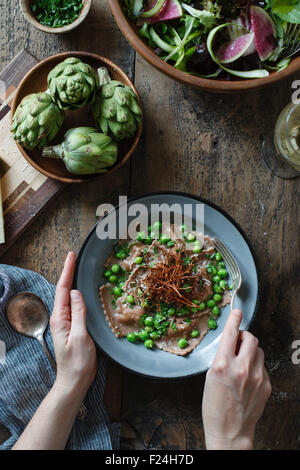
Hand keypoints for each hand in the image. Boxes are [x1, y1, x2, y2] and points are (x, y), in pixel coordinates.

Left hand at [50, 252, 96, 399]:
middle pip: (65, 290)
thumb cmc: (77, 362)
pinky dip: (79, 295)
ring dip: (73, 282)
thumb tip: (77, 292)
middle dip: (69, 272)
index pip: (63, 289)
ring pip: (70, 298)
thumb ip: (78, 313)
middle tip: (75, 257)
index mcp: (60, 318)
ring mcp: (67, 323)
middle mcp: (61, 318)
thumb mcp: (80, 336)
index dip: (67, 271)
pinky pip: (75, 307)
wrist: (74, 381)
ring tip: (78, 269)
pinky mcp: (73, 327)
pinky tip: (83, 292)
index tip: (71, 256)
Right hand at [202, 309, 271, 449]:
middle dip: (244, 336)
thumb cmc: (215, 407)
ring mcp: (256, 377)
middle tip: (238, 341)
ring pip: (259, 350)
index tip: (237, 311)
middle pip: (250, 338)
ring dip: (250, 350)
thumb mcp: (210, 377)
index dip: (234, 319)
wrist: (230, 432)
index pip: (231, 333)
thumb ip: (221, 357)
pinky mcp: (266, 385)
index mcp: (222, 365)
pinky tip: (247, 377)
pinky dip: (255, 366)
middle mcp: (241, 368)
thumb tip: (230, 343)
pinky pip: (262, 365)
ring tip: (242, 362)